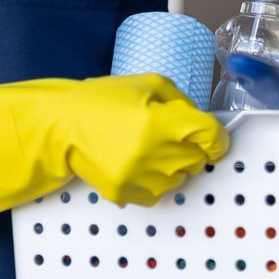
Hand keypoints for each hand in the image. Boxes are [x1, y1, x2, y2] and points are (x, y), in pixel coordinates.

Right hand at [0, 73, 228, 217]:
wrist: (60, 127)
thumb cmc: (104, 100)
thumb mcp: (148, 84)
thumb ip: (181, 103)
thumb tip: (204, 122)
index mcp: (164, 122)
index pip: (213, 138)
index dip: (218, 137)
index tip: (213, 137)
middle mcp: (156, 153)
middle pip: (199, 160)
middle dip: (192, 148)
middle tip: (170, 136)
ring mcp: (140, 177)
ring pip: (180, 179)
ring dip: (173, 166)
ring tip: (149, 148)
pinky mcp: (125, 194)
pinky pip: (158, 194)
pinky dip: (154, 182)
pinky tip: (136, 163)